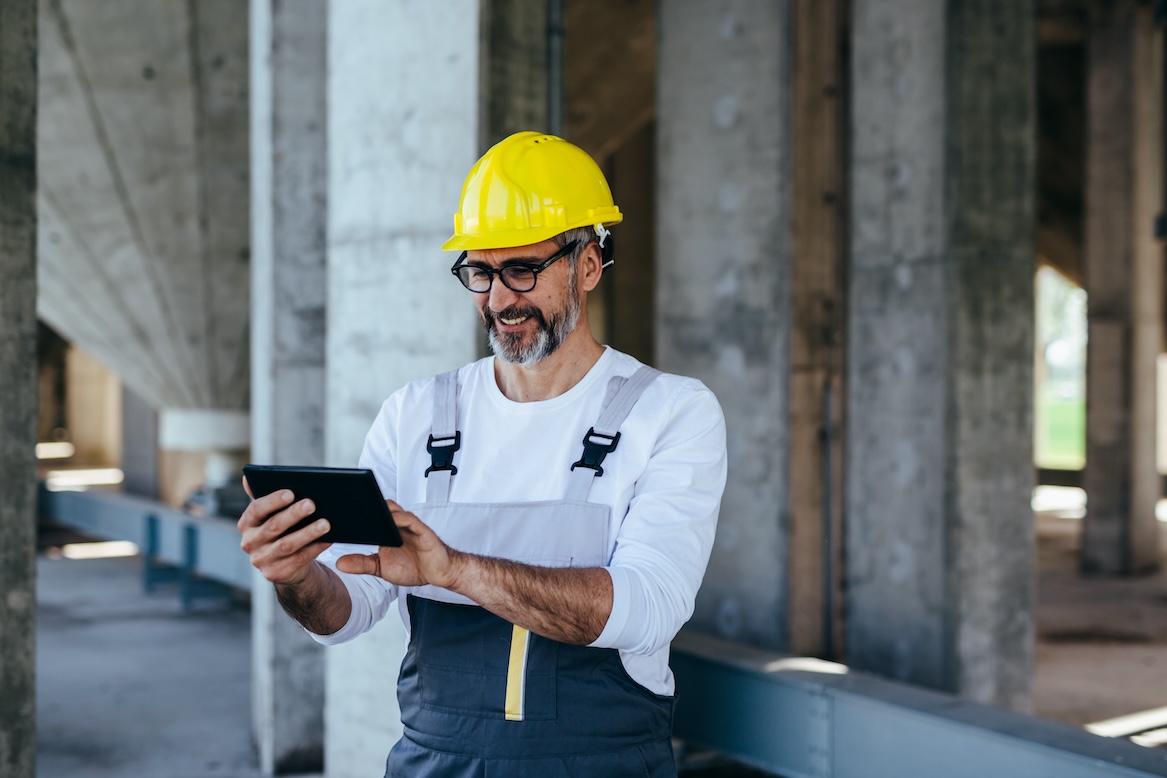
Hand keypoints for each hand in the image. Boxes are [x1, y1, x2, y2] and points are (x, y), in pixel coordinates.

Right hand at [237, 476, 332, 585]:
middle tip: (312, 504)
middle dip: (294, 514)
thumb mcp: (270, 514)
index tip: (291, 492)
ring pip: (287, 545)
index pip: (256, 510)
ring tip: (326, 523)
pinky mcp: (275, 574)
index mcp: (246, 523)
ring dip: (308, 533)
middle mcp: (250, 542)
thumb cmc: (280, 530)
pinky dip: (315, 548)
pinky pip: (299, 559)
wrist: (284, 563)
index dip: (273, 501)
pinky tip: (328, 539)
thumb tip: (248, 476)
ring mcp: (261, 560)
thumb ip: (263, 495)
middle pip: (274, 526)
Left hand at [335, 500, 458, 588]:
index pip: (368, 516)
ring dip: (378, 507)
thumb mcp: (381, 568)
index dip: (353, 512)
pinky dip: (398, 517)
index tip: (335, 511)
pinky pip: (409, 519)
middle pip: (378, 508)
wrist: (439, 573)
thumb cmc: (414, 567)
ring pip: (392, 509)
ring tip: (363, 506)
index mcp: (386, 531)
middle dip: (363, 504)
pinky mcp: (421, 529)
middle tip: (345, 502)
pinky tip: (388, 519)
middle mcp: (397, 524)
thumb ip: (362, 564)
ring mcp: (409, 525)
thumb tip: (339, 563)